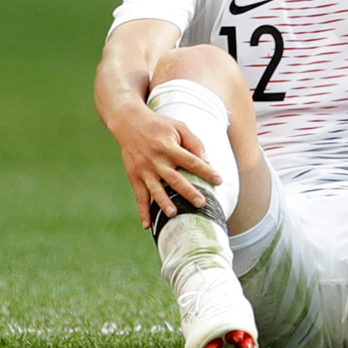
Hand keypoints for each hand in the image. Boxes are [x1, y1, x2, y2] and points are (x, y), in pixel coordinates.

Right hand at [109, 104, 224, 229]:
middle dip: (188, 191)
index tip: (219, 180)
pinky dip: (142, 211)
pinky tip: (147, 226)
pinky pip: (139, 196)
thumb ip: (193, 142)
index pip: (191, 160)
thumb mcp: (178, 127)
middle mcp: (156, 159)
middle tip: (201, 202)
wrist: (128, 122)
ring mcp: (144, 170)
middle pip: (174, 178)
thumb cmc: (158, 125)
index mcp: (169, 146)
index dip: (206, 170)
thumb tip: (206, 160)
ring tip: (173, 214)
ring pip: (155, 189)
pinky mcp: (134, 176)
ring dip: (164, 202)